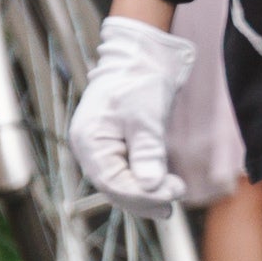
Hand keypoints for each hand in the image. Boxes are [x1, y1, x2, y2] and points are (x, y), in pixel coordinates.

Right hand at [67, 13, 192, 218]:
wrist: (142, 53)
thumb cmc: (140, 78)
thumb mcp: (146, 116)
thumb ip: (147, 152)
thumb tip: (151, 185)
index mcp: (89, 140)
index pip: (112, 181)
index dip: (141, 194)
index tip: (171, 196)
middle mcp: (90, 146)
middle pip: (113, 184)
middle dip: (143, 198)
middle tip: (172, 207)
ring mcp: (100, 145)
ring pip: (119, 180)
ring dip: (143, 193)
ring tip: (169, 205)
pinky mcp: (115, 142)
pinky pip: (125, 169)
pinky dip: (141, 180)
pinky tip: (159, 190)